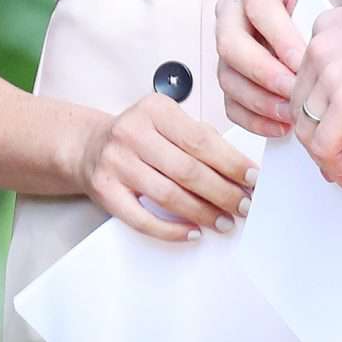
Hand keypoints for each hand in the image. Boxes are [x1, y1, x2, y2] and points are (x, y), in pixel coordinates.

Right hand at [76, 94, 257, 241]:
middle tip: (244, 206)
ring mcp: (116, 162)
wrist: (89, 146)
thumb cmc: (139, 136)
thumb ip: (199, 139)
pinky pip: (143, 218)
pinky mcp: (105, 191)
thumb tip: (240, 171)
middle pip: (188, 169)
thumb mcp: (167, 123)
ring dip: (202, 213)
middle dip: (222, 192)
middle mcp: (132, 132)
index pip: (201, 140)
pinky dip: (172, 230)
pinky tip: (193, 232)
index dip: (231, 163)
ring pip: (169, 195)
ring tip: (224, 222)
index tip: (253, 179)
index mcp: (155, 109)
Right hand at [216, 0, 341, 136]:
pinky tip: (282, 126)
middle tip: (294, 91)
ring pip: (228, 77)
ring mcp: (226, 43)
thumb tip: (321, 62)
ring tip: (292, 114)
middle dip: (264, 72)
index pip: (258, 7)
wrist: (321, 8)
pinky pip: (230, 102)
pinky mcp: (230, 74)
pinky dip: (254, 119)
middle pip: (231, 44)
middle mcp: (232, 9)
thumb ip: (321, 23)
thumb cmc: (325, 1)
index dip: (279, 37)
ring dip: (260, 101)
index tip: (305, 60)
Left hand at [290, 0, 341, 187]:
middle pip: (301, 104)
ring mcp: (329, 74)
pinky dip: (336, 164)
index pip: (304, 77)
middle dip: (316, 135)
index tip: (329, 128)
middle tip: (337, 156)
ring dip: (326, 155)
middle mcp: (320, 47)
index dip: (316, 108)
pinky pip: (325, 146)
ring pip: (307, 128)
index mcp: (326, 26)